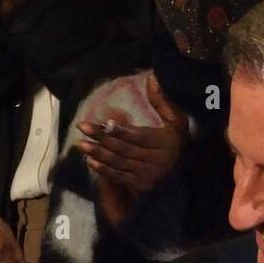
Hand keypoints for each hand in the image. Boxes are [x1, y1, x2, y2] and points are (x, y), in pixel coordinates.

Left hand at [77, 74, 188, 223]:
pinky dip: (104, 170)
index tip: (106, 122)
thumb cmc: (176, 142)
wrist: (183, 177)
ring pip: (119, 162)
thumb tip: (151, 77)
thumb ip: (162, 101)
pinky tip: (90, 161)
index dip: (123, 131)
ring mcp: (148, 175)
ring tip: (81, 144)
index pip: (140, 136)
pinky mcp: (140, 186)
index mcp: (165, 142)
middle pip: (125, 148)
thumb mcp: (176, 121)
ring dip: (99, 153)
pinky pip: (119, 176)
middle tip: (82, 126)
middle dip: (103, 138)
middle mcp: (157, 160)